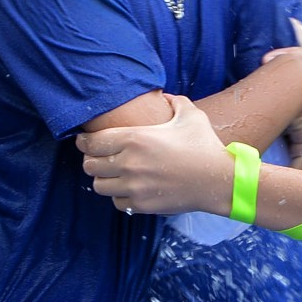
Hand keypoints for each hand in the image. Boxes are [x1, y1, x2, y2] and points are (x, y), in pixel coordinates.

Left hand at [77, 96, 231, 215]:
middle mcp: (129, 163)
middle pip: (90, 165)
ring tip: (111, 174)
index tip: (83, 140)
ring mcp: (134, 186)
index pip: (92, 142)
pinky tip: (128, 188)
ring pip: (99, 186)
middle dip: (91, 160)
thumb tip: (163, 97)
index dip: (83, 141)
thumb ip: (173, 101)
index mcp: (135, 138)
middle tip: (98, 157)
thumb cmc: (204, 146)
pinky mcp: (142, 204)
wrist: (218, 181)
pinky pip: (117, 202)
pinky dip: (118, 195)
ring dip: (103, 179)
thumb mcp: (190, 115)